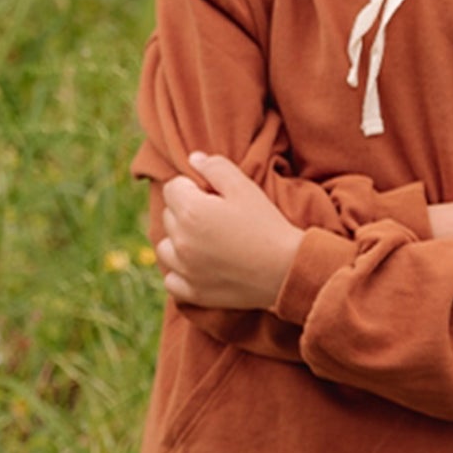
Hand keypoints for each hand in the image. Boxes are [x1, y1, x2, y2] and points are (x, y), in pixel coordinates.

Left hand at [156, 152, 302, 309]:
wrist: (287, 269)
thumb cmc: (266, 224)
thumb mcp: (244, 187)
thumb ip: (214, 167)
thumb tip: (193, 159)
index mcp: (190, 211)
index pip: (172, 187)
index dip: (193, 186)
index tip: (213, 194)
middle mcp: (181, 241)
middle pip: (168, 215)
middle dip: (185, 210)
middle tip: (216, 216)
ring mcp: (185, 270)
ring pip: (165, 247)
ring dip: (178, 240)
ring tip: (205, 240)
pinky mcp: (194, 293)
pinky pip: (171, 279)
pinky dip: (180, 272)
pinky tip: (198, 265)